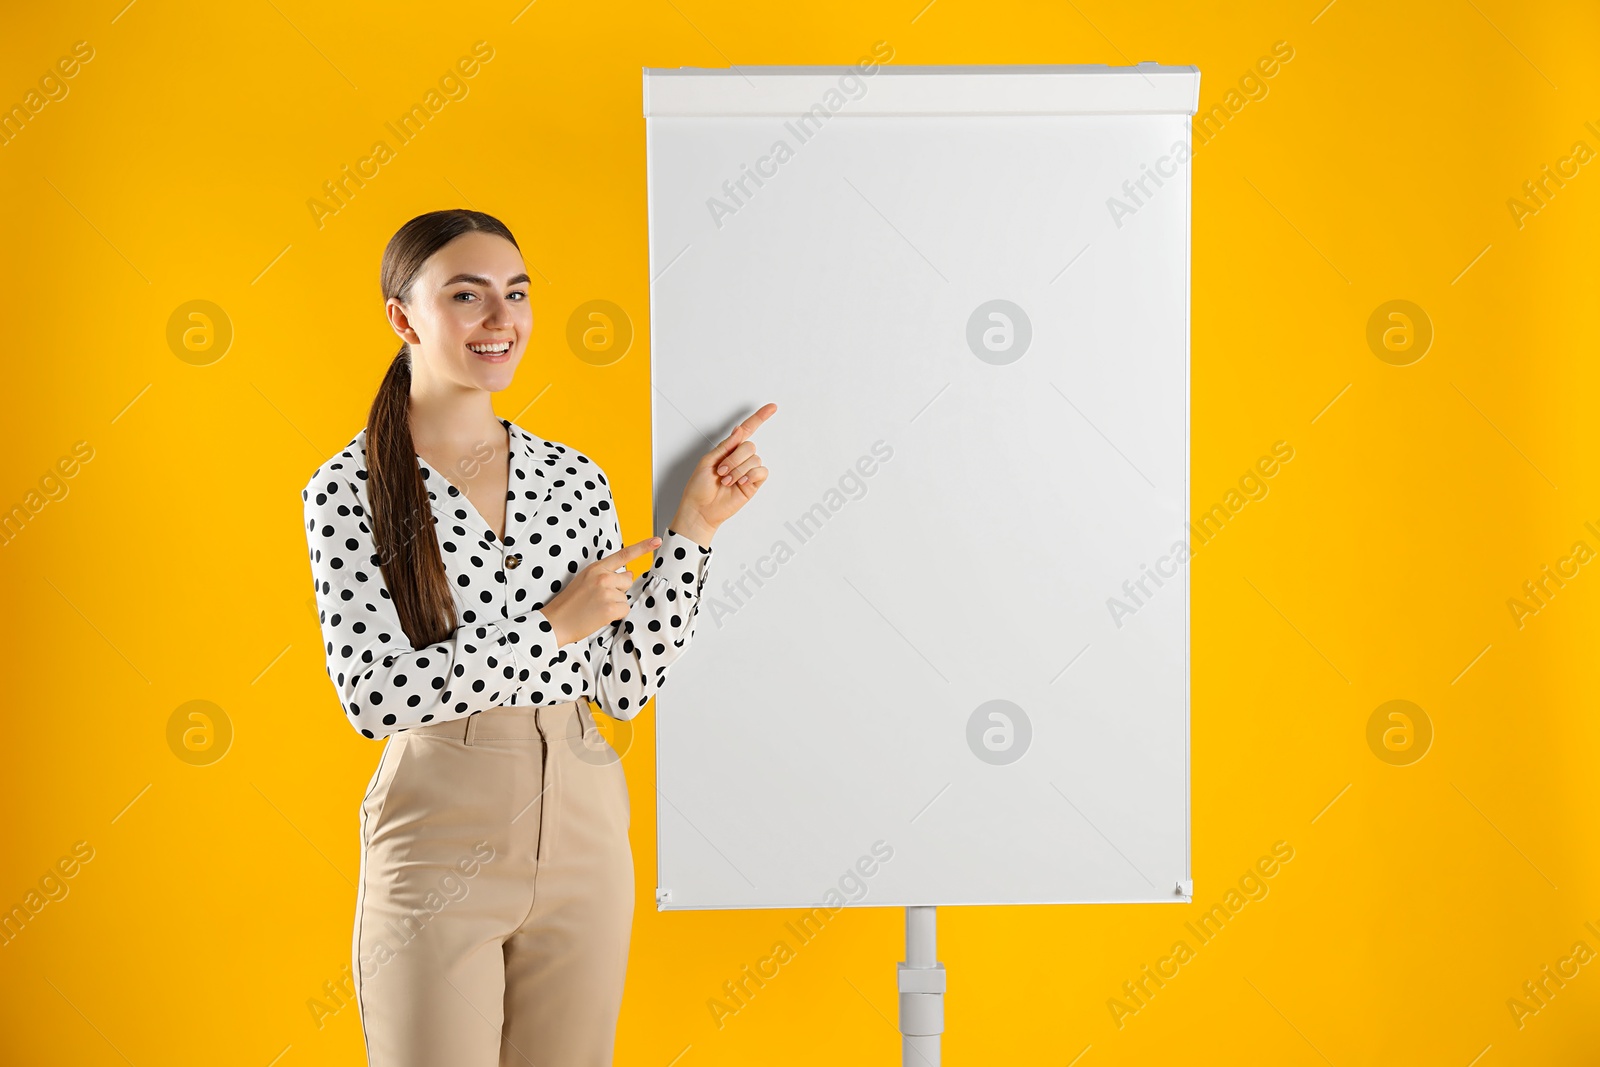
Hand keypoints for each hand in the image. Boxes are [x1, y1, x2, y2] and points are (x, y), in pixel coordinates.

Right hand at [538, 536, 662, 646]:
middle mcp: (603, 577)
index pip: (623, 554)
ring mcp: (607, 592)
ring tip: (596, 607)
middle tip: (600, 598)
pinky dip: (616, 615)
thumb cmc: (569, 603)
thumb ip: (605, 574)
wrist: (556, 622)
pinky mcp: (610, 607)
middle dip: (619, 589)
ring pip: (625, 596)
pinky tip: (600, 615)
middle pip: (628, 580)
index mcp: (595, 568)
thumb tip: (628, 575)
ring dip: (615, 604)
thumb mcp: (584, 580)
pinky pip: (625, 609)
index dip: (642, 547)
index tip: (656, 541)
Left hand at [672, 403, 776, 543]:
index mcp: (728, 450)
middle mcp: (739, 459)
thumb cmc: (699, 487)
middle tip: (722, 472)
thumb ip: (726, 446)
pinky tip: (740, 482)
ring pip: (754, 459)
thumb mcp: (707, 461)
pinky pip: (761, 472)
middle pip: (750, 446)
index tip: (772, 408)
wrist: (701, 510)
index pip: (747, 430)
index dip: (759, 418)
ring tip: (727, 481)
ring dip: (738, 470)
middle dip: (734, 459)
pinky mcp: (753, 483)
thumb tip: (739, 431)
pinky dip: (750, 475)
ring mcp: (747, 471)